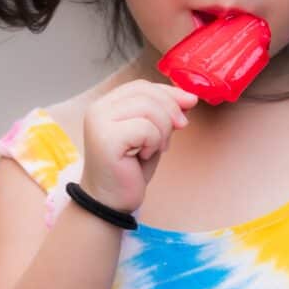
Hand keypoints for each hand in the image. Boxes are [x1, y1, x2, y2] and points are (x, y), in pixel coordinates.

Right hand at [79, 80, 197, 212]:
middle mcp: (98, 109)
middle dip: (170, 112)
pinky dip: (153, 143)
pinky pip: (146, 129)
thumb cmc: (129, 170)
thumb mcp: (151, 134)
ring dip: (162, 131)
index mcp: (106, 104)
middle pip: (147, 93)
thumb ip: (163, 114)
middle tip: (173, 135)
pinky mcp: (106, 139)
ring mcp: (99, 122)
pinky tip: (142, 156)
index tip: (189, 104)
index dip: (168, 92)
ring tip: (153, 149)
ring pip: (149, 109)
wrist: (110, 202)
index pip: (142, 86)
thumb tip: (189, 98)